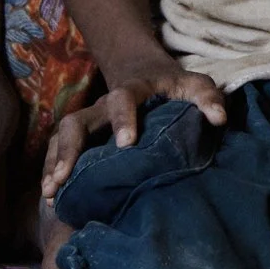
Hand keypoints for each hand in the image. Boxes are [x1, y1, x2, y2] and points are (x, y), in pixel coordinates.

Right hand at [38, 60, 227, 198]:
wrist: (145, 72)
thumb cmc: (174, 85)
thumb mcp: (195, 84)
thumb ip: (207, 98)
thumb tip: (219, 118)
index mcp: (133, 89)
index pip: (123, 98)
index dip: (123, 119)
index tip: (127, 144)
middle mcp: (103, 105)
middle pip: (77, 121)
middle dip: (69, 148)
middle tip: (65, 177)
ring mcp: (90, 119)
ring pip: (62, 136)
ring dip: (54, 162)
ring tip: (50, 193)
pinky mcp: (83, 134)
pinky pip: (58, 148)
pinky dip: (52, 169)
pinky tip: (51, 197)